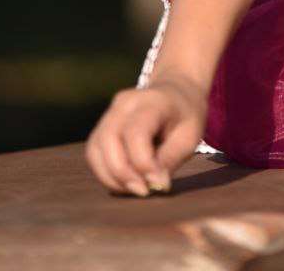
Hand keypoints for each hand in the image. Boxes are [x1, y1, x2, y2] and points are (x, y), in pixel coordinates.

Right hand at [84, 69, 208, 196]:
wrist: (176, 92)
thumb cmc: (185, 117)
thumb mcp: (189, 137)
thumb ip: (170, 159)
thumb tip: (154, 185)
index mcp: (152, 101)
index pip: (136, 133)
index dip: (143, 163)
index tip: (158, 184)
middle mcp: (126, 102)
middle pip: (109, 139)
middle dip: (122, 173)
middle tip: (143, 191)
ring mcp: (111, 111)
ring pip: (95, 148)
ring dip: (111, 176)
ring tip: (135, 188)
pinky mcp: (102, 124)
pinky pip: (94, 152)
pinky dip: (104, 172)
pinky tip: (124, 182)